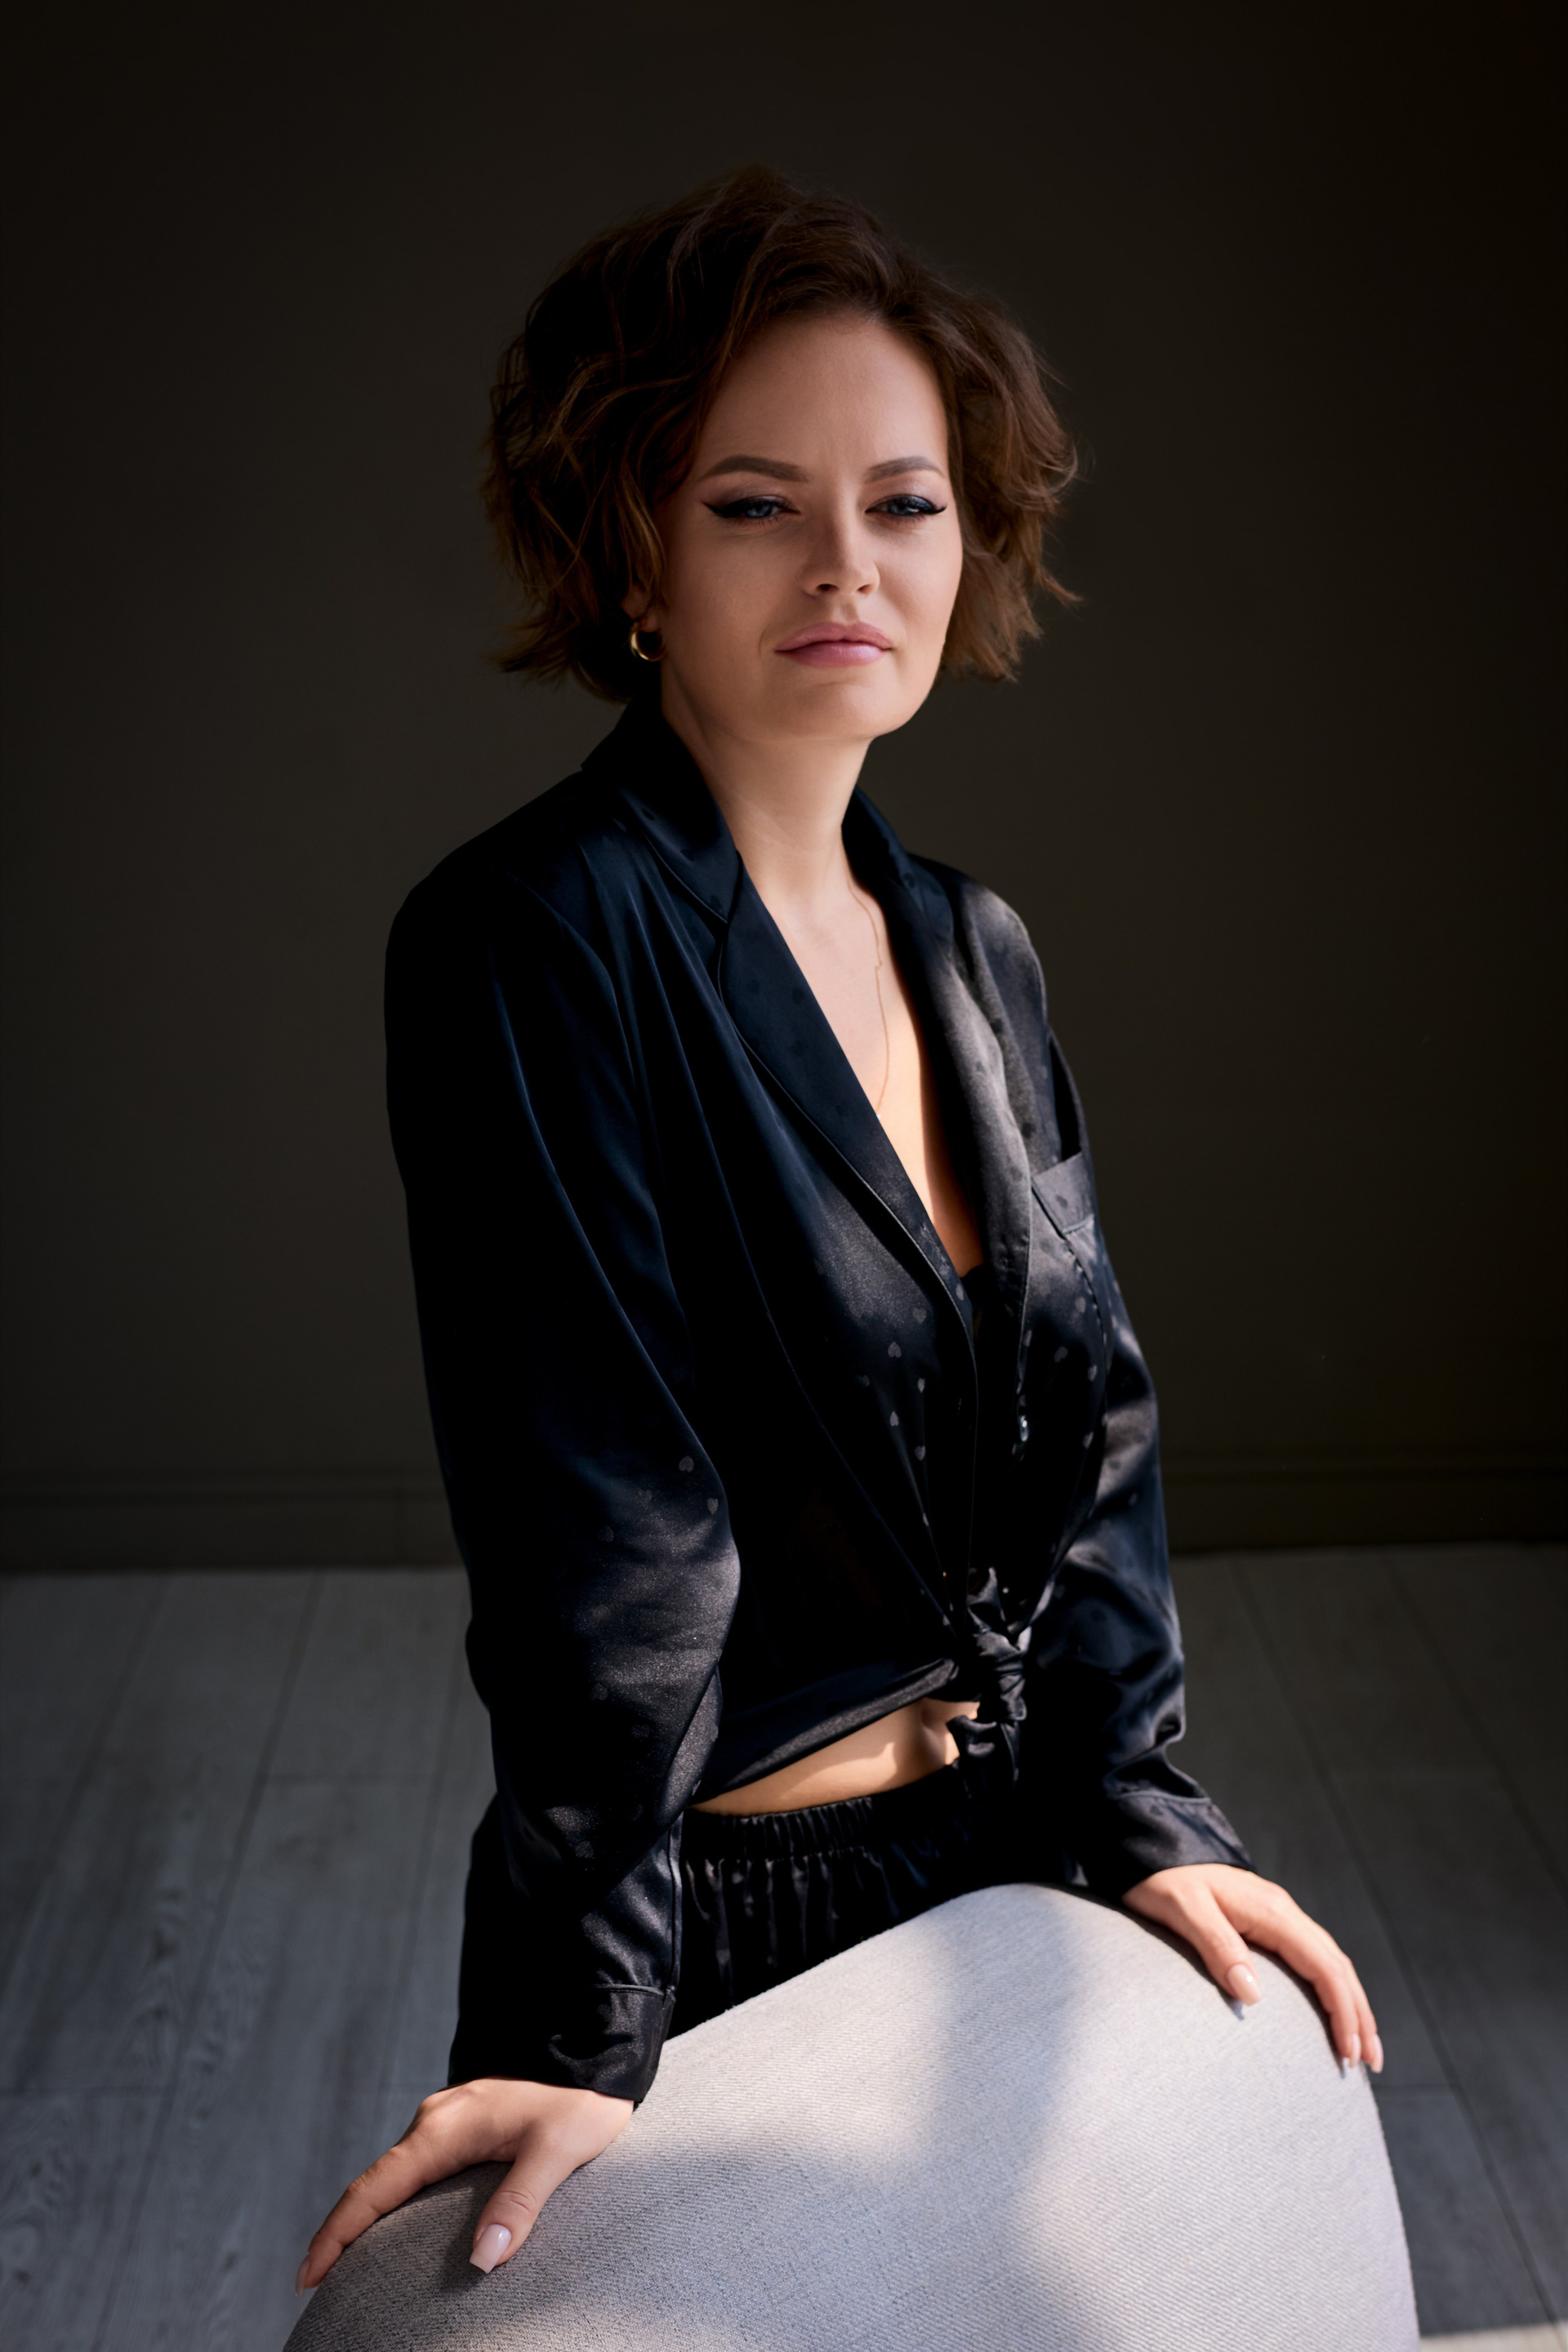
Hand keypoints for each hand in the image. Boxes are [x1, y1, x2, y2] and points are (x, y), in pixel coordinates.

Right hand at [296, 2076, 634, 2289]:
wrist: (592, 2054)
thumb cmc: (579, 2101)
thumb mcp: (557, 2152)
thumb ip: (518, 2204)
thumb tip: (482, 2262)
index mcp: (444, 2128)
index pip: (374, 2189)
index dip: (337, 2235)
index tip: (307, 2277)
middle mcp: (433, 2121)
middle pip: (371, 2184)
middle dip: (339, 2233)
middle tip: (314, 2285)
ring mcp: (442, 2121)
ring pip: (389, 2176)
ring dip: (363, 2217)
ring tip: (343, 2266)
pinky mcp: (457, 2126)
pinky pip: (410, 2169)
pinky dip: (389, 2201)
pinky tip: (391, 2227)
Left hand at [1122, 1863, 1382, 2073]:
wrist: (1150, 1849)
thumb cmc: (1161, 1880)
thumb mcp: (1182, 1910)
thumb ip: (1217, 1948)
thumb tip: (1253, 1995)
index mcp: (1271, 1911)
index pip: (1324, 1965)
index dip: (1343, 2010)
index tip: (1348, 2052)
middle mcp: (1283, 1911)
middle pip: (1338, 1966)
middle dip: (1360, 2015)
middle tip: (1369, 2063)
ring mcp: (1278, 1915)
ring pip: (1331, 1962)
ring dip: (1352, 2003)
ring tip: (1362, 2047)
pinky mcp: (1267, 1922)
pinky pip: (1313, 1958)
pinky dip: (1332, 1987)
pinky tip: (1331, 2009)